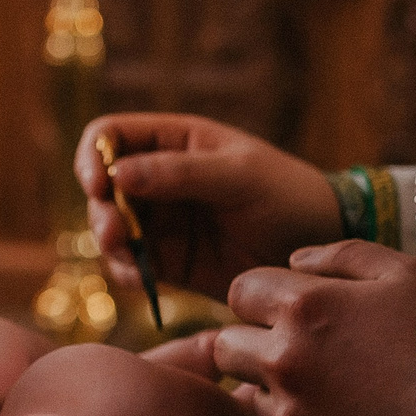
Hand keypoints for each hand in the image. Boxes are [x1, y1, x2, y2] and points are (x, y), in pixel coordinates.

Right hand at [75, 114, 341, 297]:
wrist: (322, 247)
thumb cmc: (288, 195)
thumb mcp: (239, 176)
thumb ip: (180, 173)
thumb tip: (118, 174)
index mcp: (176, 140)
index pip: (111, 135)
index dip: (93, 156)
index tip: (98, 184)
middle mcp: (160, 178)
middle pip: (102, 187)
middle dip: (101, 209)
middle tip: (116, 233)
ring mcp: (164, 221)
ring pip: (111, 228)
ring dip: (110, 244)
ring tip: (128, 259)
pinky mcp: (171, 262)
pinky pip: (132, 265)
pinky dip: (127, 271)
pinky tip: (140, 280)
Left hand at [150, 240, 415, 415]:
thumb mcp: (407, 274)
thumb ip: (342, 257)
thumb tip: (294, 262)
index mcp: (304, 306)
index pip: (240, 292)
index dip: (264, 297)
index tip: (295, 308)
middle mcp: (285, 361)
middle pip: (227, 346)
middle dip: (256, 342)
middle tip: (308, 350)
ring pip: (249, 393)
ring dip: (274, 388)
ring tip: (334, 389)